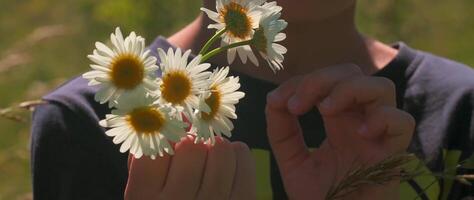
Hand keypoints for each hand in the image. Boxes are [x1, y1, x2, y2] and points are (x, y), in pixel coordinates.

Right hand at [124, 136, 255, 199]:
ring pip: (220, 148)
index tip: (169, 141)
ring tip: (211, 157)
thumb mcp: (146, 188)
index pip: (155, 146)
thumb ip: (149, 155)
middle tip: (193, 149)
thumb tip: (174, 113)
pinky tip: (229, 163)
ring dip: (216, 146)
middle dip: (192, 142)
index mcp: (144, 198)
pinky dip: (237, 153)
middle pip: (191, 145)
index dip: (164, 137)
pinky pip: (243, 157)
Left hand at [265, 64, 414, 199]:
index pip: (326, 82)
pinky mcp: (393, 156)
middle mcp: (360, 122)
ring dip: (349, 89)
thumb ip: (281, 131)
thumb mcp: (292, 161)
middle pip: (353, 74)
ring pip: (382, 88)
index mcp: (338, 120)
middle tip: (296, 105)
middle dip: (320, 80)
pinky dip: (382, 118)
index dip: (301, 83)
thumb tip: (273, 100)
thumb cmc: (320, 197)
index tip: (277, 102)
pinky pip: (403, 122)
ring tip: (324, 109)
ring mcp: (378, 136)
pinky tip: (358, 132)